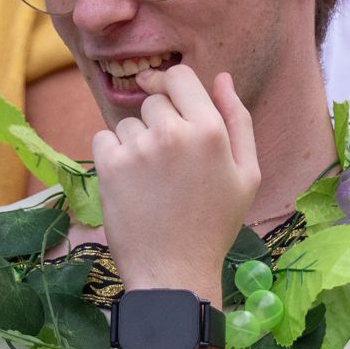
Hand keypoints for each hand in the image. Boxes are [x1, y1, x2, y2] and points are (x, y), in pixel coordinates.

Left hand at [93, 65, 258, 295]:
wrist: (174, 271)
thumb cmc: (214, 225)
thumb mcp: (246, 174)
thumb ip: (238, 120)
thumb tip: (222, 78)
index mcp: (209, 130)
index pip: (179, 77)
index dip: (169, 83)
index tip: (162, 95)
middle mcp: (173, 132)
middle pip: (153, 101)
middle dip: (157, 123)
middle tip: (168, 164)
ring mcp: (138, 148)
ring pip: (127, 123)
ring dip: (135, 143)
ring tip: (151, 181)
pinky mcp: (109, 166)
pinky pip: (103, 139)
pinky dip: (111, 156)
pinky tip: (130, 183)